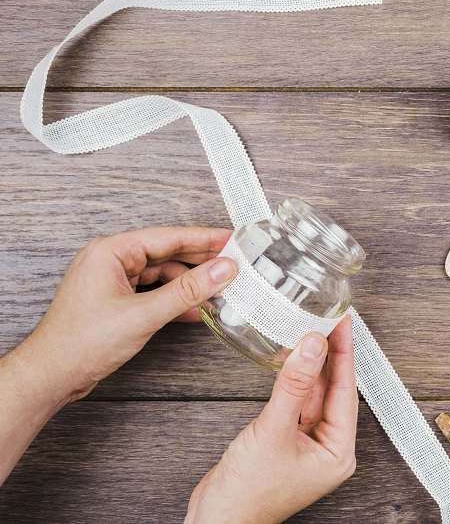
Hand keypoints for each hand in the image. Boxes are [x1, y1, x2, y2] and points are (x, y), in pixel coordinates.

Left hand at [25, 226, 237, 399]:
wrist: (52, 375)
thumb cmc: (81, 342)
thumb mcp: (144, 314)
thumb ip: (187, 291)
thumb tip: (221, 271)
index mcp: (110, 251)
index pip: (168, 237)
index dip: (204, 239)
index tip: (231, 240)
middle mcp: (111, 261)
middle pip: (167, 254)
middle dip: (200, 263)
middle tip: (233, 264)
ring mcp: (113, 281)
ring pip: (163, 275)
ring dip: (189, 285)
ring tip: (219, 290)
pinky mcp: (117, 301)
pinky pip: (154, 292)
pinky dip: (175, 300)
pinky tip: (196, 310)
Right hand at [185, 317, 358, 523]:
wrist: (217, 521)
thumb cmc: (247, 493)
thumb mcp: (273, 431)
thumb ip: (293, 386)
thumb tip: (313, 346)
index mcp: (338, 452)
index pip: (345, 392)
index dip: (345, 354)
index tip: (343, 323)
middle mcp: (328, 448)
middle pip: (333, 391)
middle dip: (330, 355)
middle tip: (328, 320)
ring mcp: (307, 445)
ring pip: (314, 395)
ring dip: (311, 366)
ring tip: (310, 330)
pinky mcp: (287, 442)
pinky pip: (296, 403)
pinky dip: (293, 381)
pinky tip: (290, 360)